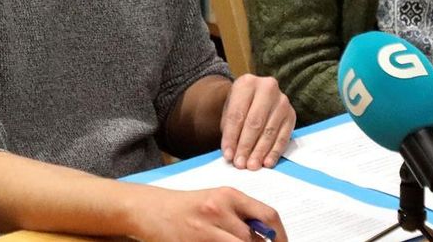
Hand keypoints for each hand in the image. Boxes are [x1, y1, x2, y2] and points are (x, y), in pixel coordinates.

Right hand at [128, 186, 287, 241]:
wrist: (150, 210)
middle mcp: (218, 211)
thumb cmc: (186, 206)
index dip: (281, 235)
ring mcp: (204, 231)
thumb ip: (240, 214)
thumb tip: (267, 235)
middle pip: (254, 239)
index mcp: (227, 195)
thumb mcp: (215, 201)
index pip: (267, 215)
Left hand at [220, 75, 294, 169]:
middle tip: (240, 163)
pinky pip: (283, 136)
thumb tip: (231, 154)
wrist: (255, 94)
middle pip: (255, 122)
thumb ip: (230, 129)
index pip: (237, 114)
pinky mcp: (291, 114)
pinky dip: (274, 151)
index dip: (231, 137)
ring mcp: (282, 101)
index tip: (228, 154)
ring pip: (269, 131)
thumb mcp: (229, 109)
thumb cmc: (240, 105)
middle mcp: (267, 88)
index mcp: (246, 83)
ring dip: (260, 151)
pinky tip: (267, 162)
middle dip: (246, 146)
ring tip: (252, 166)